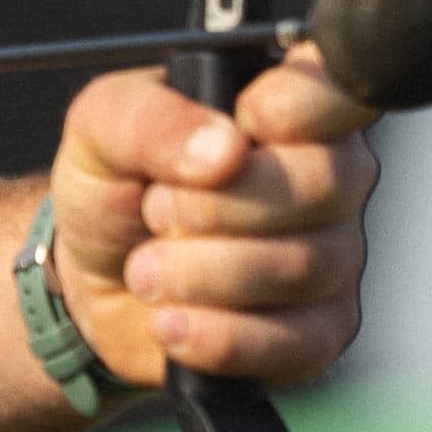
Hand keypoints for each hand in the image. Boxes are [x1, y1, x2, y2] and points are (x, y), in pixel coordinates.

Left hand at [39, 45, 375, 391]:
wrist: (88, 280)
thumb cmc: (112, 187)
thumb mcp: (101, 129)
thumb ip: (152, 120)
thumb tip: (223, 152)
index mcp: (292, 107)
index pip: (343, 89)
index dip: (297, 106)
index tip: (242, 122)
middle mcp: (331, 179)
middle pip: (322, 185)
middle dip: (214, 206)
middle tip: (155, 210)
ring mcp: (333, 259)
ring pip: (301, 267)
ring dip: (199, 273)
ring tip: (145, 268)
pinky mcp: (319, 334)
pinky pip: (292, 342)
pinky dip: (214, 335)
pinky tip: (169, 321)